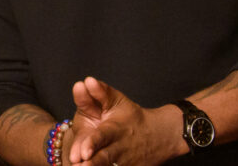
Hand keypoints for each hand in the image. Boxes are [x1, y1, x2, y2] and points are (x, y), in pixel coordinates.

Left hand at [68, 77, 182, 165]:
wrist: (160, 135)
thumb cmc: (130, 116)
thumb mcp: (116, 100)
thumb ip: (99, 92)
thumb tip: (86, 81)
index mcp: (115, 128)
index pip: (102, 136)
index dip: (92, 143)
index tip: (82, 152)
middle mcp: (119, 147)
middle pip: (105, 157)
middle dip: (92, 163)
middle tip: (78, 164)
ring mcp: (125, 162)